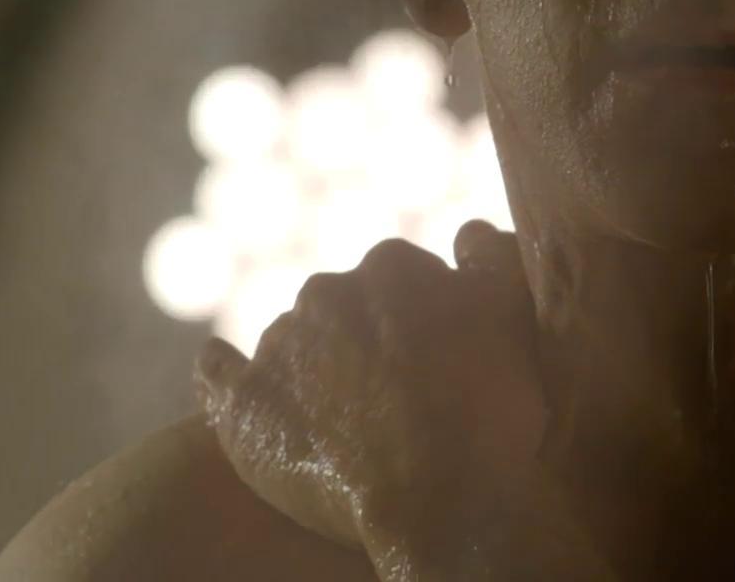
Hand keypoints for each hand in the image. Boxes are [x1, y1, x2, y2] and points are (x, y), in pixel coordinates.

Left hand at [197, 222, 615, 579]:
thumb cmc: (490, 410)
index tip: (434, 359)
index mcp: (392, 265)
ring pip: (292, 343)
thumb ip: (493, 260)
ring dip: (312, 369)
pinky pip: (218, 373)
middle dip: (362, 340)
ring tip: (344, 425)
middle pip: (342, 307)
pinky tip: (226, 374)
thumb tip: (468, 232)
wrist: (443, 501)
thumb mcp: (516, 317)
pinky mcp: (243, 404)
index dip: (420, 319)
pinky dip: (225, 373)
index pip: (401, 279)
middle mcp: (328, 291)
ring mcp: (280, 346)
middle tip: (394, 397)